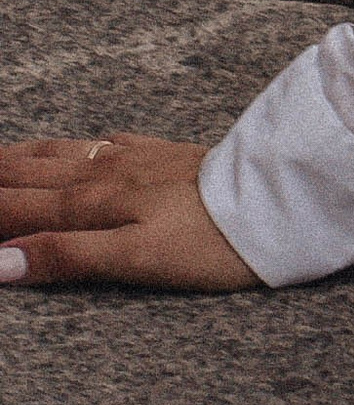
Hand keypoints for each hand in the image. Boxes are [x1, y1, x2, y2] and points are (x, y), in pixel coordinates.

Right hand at [0, 134, 259, 290]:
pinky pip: (105, 146)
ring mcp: (136, 161)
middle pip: (32, 175)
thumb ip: (65, 256)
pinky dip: (75, 148)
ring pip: (65, 155)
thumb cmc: (208, 241)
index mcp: (92, 201)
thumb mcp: (133, 259)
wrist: (278, 197)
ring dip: (24, 157)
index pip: (17, 207)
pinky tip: (80, 147)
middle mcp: (107, 174)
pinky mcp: (165, 156)